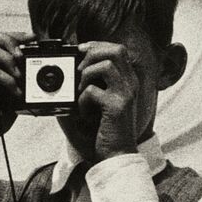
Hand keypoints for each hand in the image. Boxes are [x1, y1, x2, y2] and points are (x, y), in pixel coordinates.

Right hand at [0, 28, 26, 158]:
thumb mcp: (13, 94)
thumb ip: (20, 80)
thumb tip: (39, 70)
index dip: (15, 35)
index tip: (33, 39)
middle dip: (10, 41)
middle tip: (23, 57)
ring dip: (8, 59)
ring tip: (19, 76)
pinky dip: (7, 80)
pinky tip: (15, 92)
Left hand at [72, 40, 157, 162]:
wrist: (117, 156)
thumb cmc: (106, 130)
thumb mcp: (101, 103)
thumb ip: (92, 85)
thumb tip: (70, 69)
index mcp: (128, 81)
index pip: (118, 49)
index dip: (97, 46)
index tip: (81, 53)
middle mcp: (131, 85)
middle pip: (115, 50)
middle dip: (91, 55)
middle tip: (79, 71)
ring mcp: (126, 95)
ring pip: (105, 65)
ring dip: (85, 76)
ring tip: (80, 93)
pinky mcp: (116, 107)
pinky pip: (93, 91)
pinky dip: (82, 101)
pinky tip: (84, 114)